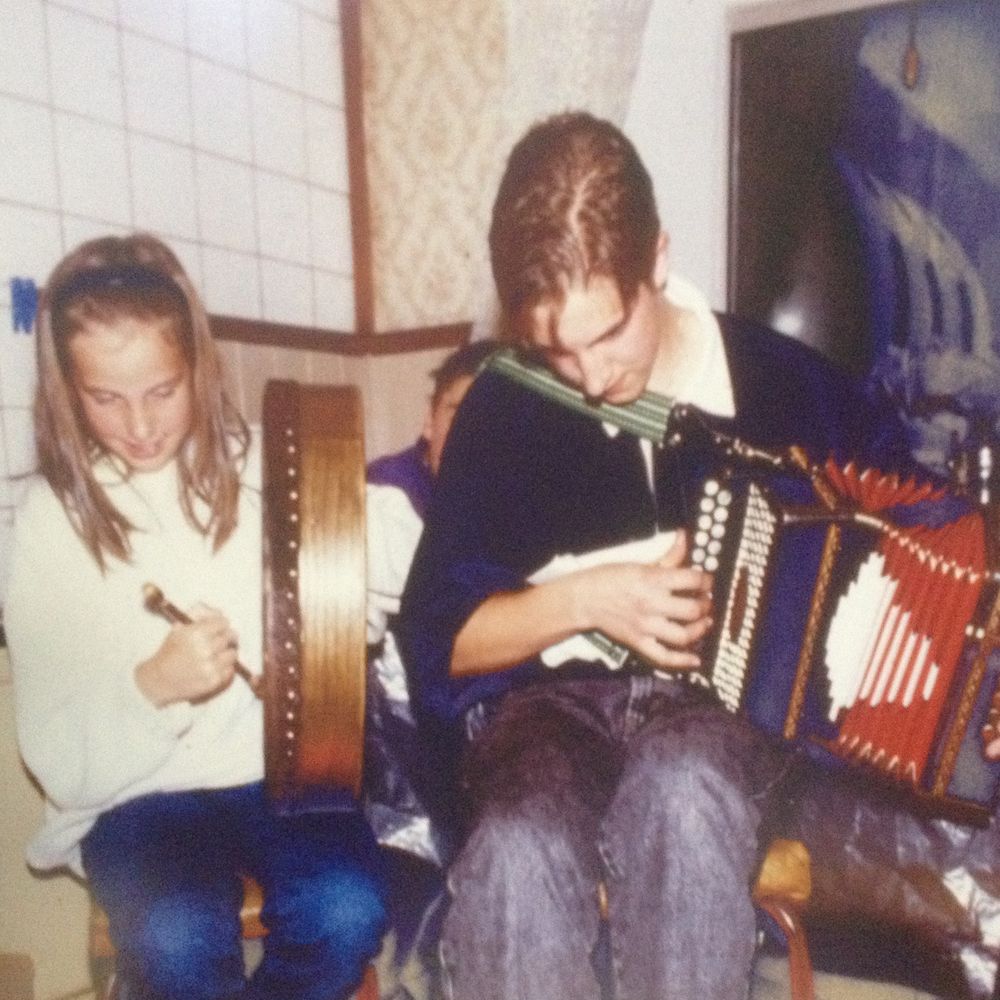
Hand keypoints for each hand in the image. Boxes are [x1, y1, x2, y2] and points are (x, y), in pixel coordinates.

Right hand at [136, 603, 240, 705]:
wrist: (158, 680)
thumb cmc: (169, 653)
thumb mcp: (179, 629)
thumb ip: (199, 616)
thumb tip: (219, 612)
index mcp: (196, 634)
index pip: (223, 623)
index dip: (221, 625)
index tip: (220, 628)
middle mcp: (205, 649)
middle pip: (231, 636)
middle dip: (227, 637)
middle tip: (222, 640)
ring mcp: (210, 666)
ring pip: (233, 653)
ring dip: (227, 653)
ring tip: (217, 655)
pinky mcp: (213, 680)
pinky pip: (230, 669)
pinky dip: (224, 668)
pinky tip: (214, 667)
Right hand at [571, 531, 712, 669]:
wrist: (583, 598)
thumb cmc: (609, 578)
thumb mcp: (639, 562)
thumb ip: (667, 556)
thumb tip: (684, 538)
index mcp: (653, 579)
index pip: (692, 580)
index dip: (706, 581)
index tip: (706, 582)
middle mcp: (652, 603)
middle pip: (693, 610)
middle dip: (705, 606)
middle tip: (705, 602)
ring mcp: (645, 626)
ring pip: (684, 635)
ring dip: (699, 630)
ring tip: (704, 623)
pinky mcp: (638, 642)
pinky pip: (664, 657)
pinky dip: (682, 661)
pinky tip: (694, 659)